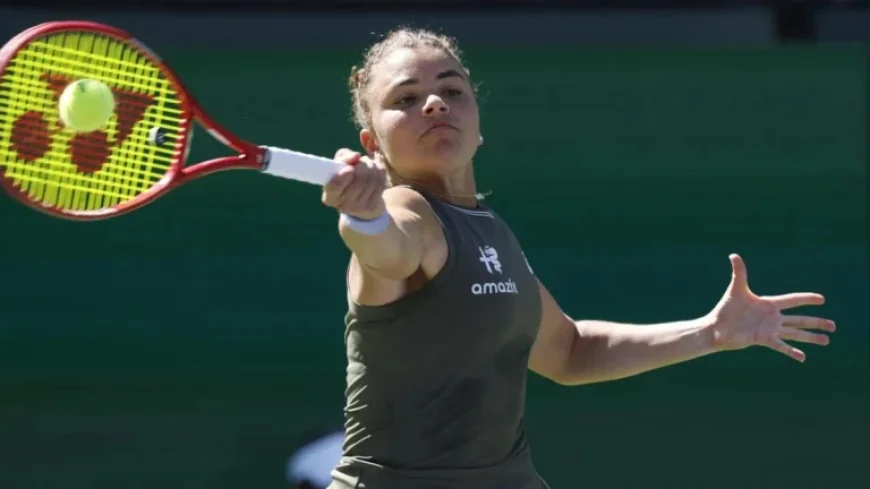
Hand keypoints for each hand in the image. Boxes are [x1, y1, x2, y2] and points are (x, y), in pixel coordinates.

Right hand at [322, 149, 387, 219]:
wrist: (363, 197)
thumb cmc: (347, 177)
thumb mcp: (340, 164)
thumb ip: (344, 157)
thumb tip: (356, 156)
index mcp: (330, 197)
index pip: (334, 187)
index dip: (343, 177)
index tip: (350, 168)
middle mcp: (342, 206)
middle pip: (358, 182)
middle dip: (363, 165)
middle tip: (364, 159)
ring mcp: (358, 208)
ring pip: (371, 181)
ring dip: (373, 167)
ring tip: (371, 163)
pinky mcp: (372, 207)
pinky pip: (380, 185)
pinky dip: (380, 173)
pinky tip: (377, 170)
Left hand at [707, 254, 834, 362]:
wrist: (716, 327)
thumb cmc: (725, 308)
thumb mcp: (736, 289)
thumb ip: (739, 272)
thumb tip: (733, 254)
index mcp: (768, 304)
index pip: (792, 300)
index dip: (806, 299)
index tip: (822, 299)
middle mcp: (772, 318)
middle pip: (799, 319)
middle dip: (816, 322)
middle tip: (833, 326)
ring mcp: (769, 329)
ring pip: (795, 333)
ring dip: (810, 337)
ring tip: (827, 341)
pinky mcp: (763, 339)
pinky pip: (781, 346)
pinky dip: (791, 352)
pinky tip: (803, 357)